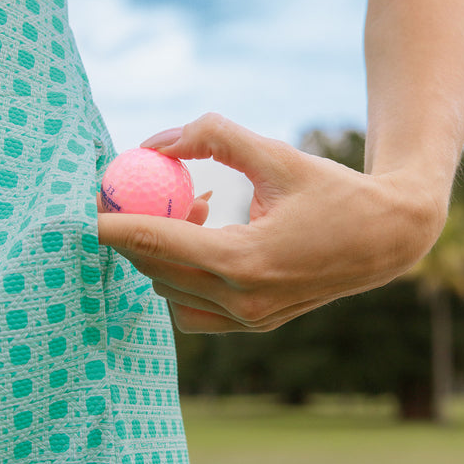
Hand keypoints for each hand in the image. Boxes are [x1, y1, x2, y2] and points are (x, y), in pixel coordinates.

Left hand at [97, 113, 445, 332]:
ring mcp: (246, 321)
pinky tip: (206, 239)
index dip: (111, 228)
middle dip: (132, 233)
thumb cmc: (334, 191)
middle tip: (134, 194)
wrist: (385, 241)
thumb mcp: (275, 153)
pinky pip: (190, 309)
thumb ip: (213, 137)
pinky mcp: (251, 326)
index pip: (156, 245)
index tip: (77, 213)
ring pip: (169, 291)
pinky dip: (181, 277)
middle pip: (155, 269)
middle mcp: (241, 301)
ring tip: (196, 208)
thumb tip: (154, 143)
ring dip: (163, 252)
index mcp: (244, 261)